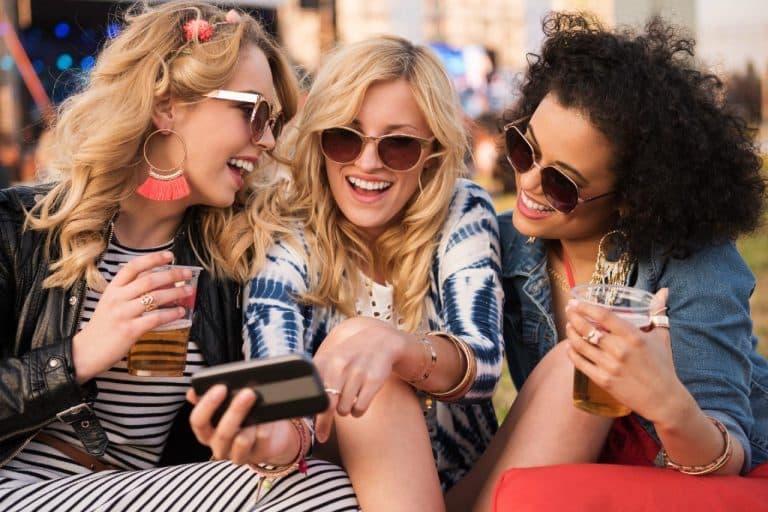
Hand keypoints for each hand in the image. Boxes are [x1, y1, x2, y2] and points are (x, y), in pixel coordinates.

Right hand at [72, 251, 194, 382]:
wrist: (85, 352)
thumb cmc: (102, 328)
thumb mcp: (110, 303)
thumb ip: (128, 292)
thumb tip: (156, 282)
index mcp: (112, 289)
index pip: (133, 267)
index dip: (152, 259)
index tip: (169, 256)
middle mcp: (117, 298)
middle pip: (149, 280)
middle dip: (172, 274)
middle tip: (187, 273)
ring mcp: (123, 314)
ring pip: (155, 297)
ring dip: (176, 293)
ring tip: (188, 291)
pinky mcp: (130, 330)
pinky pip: (156, 318)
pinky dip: (171, 314)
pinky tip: (180, 312)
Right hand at [186, 386, 299, 465]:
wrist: (271, 433)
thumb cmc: (244, 414)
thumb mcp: (228, 404)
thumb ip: (212, 397)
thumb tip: (192, 393)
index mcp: (207, 431)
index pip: (198, 421)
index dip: (207, 405)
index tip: (221, 387)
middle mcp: (219, 446)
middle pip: (223, 433)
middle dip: (235, 411)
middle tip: (248, 393)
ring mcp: (238, 454)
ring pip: (242, 441)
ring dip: (251, 422)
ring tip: (261, 407)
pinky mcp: (258, 456)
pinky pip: (261, 442)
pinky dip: (265, 428)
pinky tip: (269, 419)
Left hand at [313, 317, 410, 441]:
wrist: (378, 341)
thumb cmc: (347, 358)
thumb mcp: (328, 362)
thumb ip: (313, 382)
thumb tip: (299, 412)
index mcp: (323, 362)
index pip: (310, 393)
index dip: (307, 410)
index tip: (304, 423)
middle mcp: (338, 366)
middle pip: (326, 405)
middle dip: (323, 421)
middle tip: (322, 432)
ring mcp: (356, 372)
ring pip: (343, 411)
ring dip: (345, 411)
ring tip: (348, 401)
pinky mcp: (372, 380)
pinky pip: (359, 409)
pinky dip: (357, 411)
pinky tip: (358, 403)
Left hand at [564, 288, 686, 422]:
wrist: (664, 400)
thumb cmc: (663, 366)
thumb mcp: (662, 336)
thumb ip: (658, 312)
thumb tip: (663, 291)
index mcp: (634, 336)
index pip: (604, 316)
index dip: (586, 307)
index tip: (575, 302)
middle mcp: (620, 350)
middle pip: (587, 329)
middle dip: (573, 316)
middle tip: (568, 310)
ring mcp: (610, 366)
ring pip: (580, 345)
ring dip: (570, 333)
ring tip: (568, 325)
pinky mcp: (603, 381)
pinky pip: (580, 363)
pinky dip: (572, 352)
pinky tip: (569, 346)